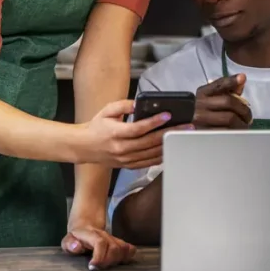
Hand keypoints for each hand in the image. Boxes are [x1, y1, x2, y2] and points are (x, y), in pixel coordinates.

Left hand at [62, 218, 136, 270]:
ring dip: (117, 261)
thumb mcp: (67, 241)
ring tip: (107, 266)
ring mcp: (113, 238)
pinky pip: (130, 249)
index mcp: (91, 234)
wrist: (85, 224)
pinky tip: (120, 262)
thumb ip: (70, 244)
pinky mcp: (120, 242)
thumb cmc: (75, 238)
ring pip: (123, 248)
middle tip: (99, 268)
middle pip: (114, 247)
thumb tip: (77, 247)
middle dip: (108, 261)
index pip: (100, 242)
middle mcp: (104, 235)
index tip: (93, 267)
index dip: (99, 256)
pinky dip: (128, 257)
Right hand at [74, 99, 190, 168]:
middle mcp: (121, 148)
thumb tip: (138, 104)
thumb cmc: (96, 127)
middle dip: (169, 133)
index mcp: (115, 133)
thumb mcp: (106, 111)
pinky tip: (170, 149)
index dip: (154, 122)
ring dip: (168, 145)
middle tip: (185, 126)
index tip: (167, 115)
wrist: (84, 147)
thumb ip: (123, 106)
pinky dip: (160, 156)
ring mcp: (125, 159)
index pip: (138, 128)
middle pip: (150, 142)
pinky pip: (148, 162)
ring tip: (182, 136)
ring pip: (152, 154)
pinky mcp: (128, 165)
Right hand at [193, 74, 251, 128]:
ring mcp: (201, 119)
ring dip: (242, 122)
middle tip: (248, 117)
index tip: (242, 78)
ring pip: (230, 118)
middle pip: (228, 102)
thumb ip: (229, 88)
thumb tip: (242, 78)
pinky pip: (226, 132)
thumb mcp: (215, 97)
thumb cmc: (206, 112)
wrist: (190, 128)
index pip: (219, 84)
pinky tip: (236, 132)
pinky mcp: (205, 134)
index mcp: (203, 93)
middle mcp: (199, 104)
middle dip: (243, 109)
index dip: (232, 81)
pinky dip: (235, 132)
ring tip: (243, 125)